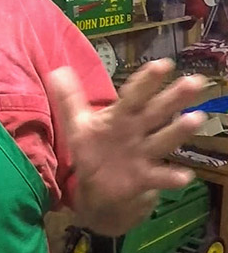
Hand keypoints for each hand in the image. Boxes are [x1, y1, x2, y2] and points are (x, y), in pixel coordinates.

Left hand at [48, 59, 207, 235]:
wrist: (96, 187)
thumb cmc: (93, 149)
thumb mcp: (79, 123)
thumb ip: (69, 98)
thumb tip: (57, 70)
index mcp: (120, 116)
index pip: (134, 95)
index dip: (147, 80)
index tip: (163, 64)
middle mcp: (136, 131)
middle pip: (156, 112)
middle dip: (174, 97)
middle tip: (194, 81)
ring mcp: (142, 154)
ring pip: (163, 140)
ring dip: (179, 131)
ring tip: (195, 118)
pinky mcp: (142, 178)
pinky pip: (158, 177)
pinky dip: (170, 177)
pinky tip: (184, 176)